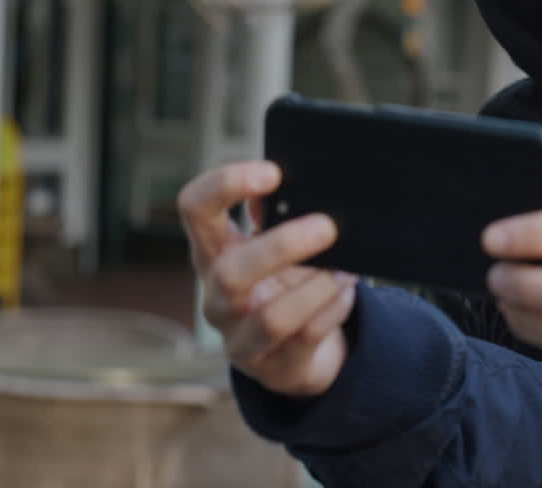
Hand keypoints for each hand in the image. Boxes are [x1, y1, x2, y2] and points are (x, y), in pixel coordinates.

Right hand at [178, 160, 355, 396]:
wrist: (300, 353)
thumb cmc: (286, 284)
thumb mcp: (277, 248)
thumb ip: (277, 215)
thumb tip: (287, 185)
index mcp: (214, 253)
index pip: (194, 209)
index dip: (224, 185)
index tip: (273, 173)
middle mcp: (218, 298)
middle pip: (230, 273)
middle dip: (282, 248)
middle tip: (327, 227)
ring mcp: (241, 340)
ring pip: (272, 319)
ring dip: (317, 289)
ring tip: (346, 271)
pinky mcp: (274, 369)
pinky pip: (306, 338)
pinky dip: (333, 309)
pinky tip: (346, 291)